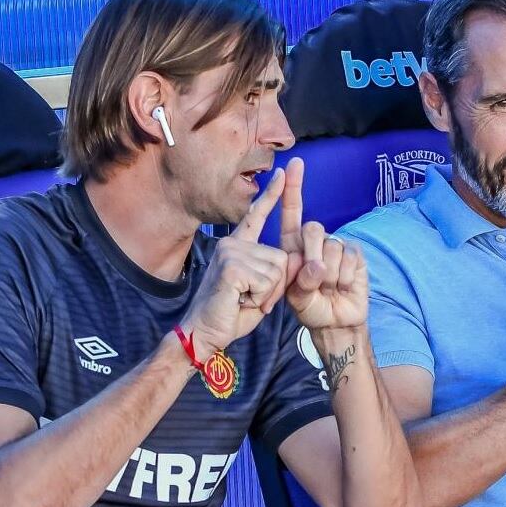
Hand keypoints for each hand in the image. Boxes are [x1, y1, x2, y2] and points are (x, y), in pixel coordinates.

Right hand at [181, 167, 290, 354]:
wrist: (205, 334)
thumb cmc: (232, 313)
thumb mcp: (263, 289)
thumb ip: (280, 272)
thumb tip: (300, 257)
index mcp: (239, 245)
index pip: (257, 216)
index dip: (273, 194)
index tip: (285, 172)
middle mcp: (233, 243)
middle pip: (283, 258)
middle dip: (276, 286)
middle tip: (250, 298)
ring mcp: (231, 252)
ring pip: (278, 271)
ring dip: (268, 294)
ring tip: (244, 299)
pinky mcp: (231, 266)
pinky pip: (267, 281)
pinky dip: (260, 298)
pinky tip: (240, 300)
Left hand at [277, 158, 368, 330]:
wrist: (336, 322)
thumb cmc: (310, 307)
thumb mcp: (295, 297)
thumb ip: (300, 281)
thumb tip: (317, 266)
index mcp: (293, 246)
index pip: (291, 212)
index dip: (291, 188)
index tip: (293, 165)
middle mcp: (315, 241)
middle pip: (312, 228)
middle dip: (312, 256)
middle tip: (314, 281)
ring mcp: (336, 246)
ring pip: (332, 247)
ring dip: (330, 274)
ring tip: (329, 288)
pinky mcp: (355, 254)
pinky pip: (350, 257)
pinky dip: (345, 277)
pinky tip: (343, 286)